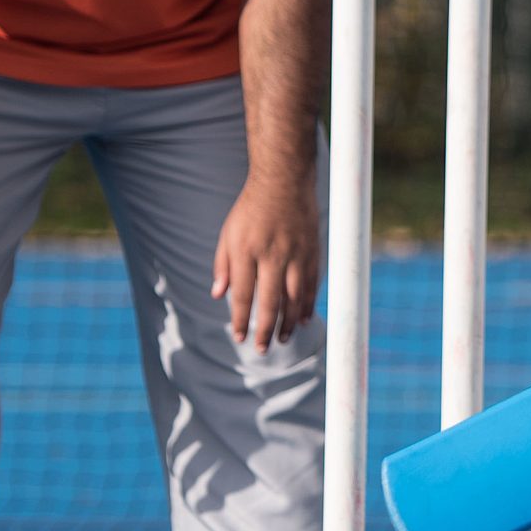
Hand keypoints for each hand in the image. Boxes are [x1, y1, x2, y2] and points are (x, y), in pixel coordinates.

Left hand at [214, 175, 322, 352]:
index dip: (240, 319)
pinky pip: (312, 285)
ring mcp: (295, 255)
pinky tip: (303, 320)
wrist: (283, 181)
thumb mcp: (228, 233)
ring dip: (289, 323)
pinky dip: (308, 305)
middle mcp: (272, 255)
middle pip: (270, 302)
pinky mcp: (312, 252)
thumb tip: (218, 295)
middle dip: (266, 329)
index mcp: (246, 251)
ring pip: (294, 298)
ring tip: (283, 339)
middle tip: (263, 349)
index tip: (238, 337)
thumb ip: (222, 265)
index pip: (242, 295)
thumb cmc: (251, 209)